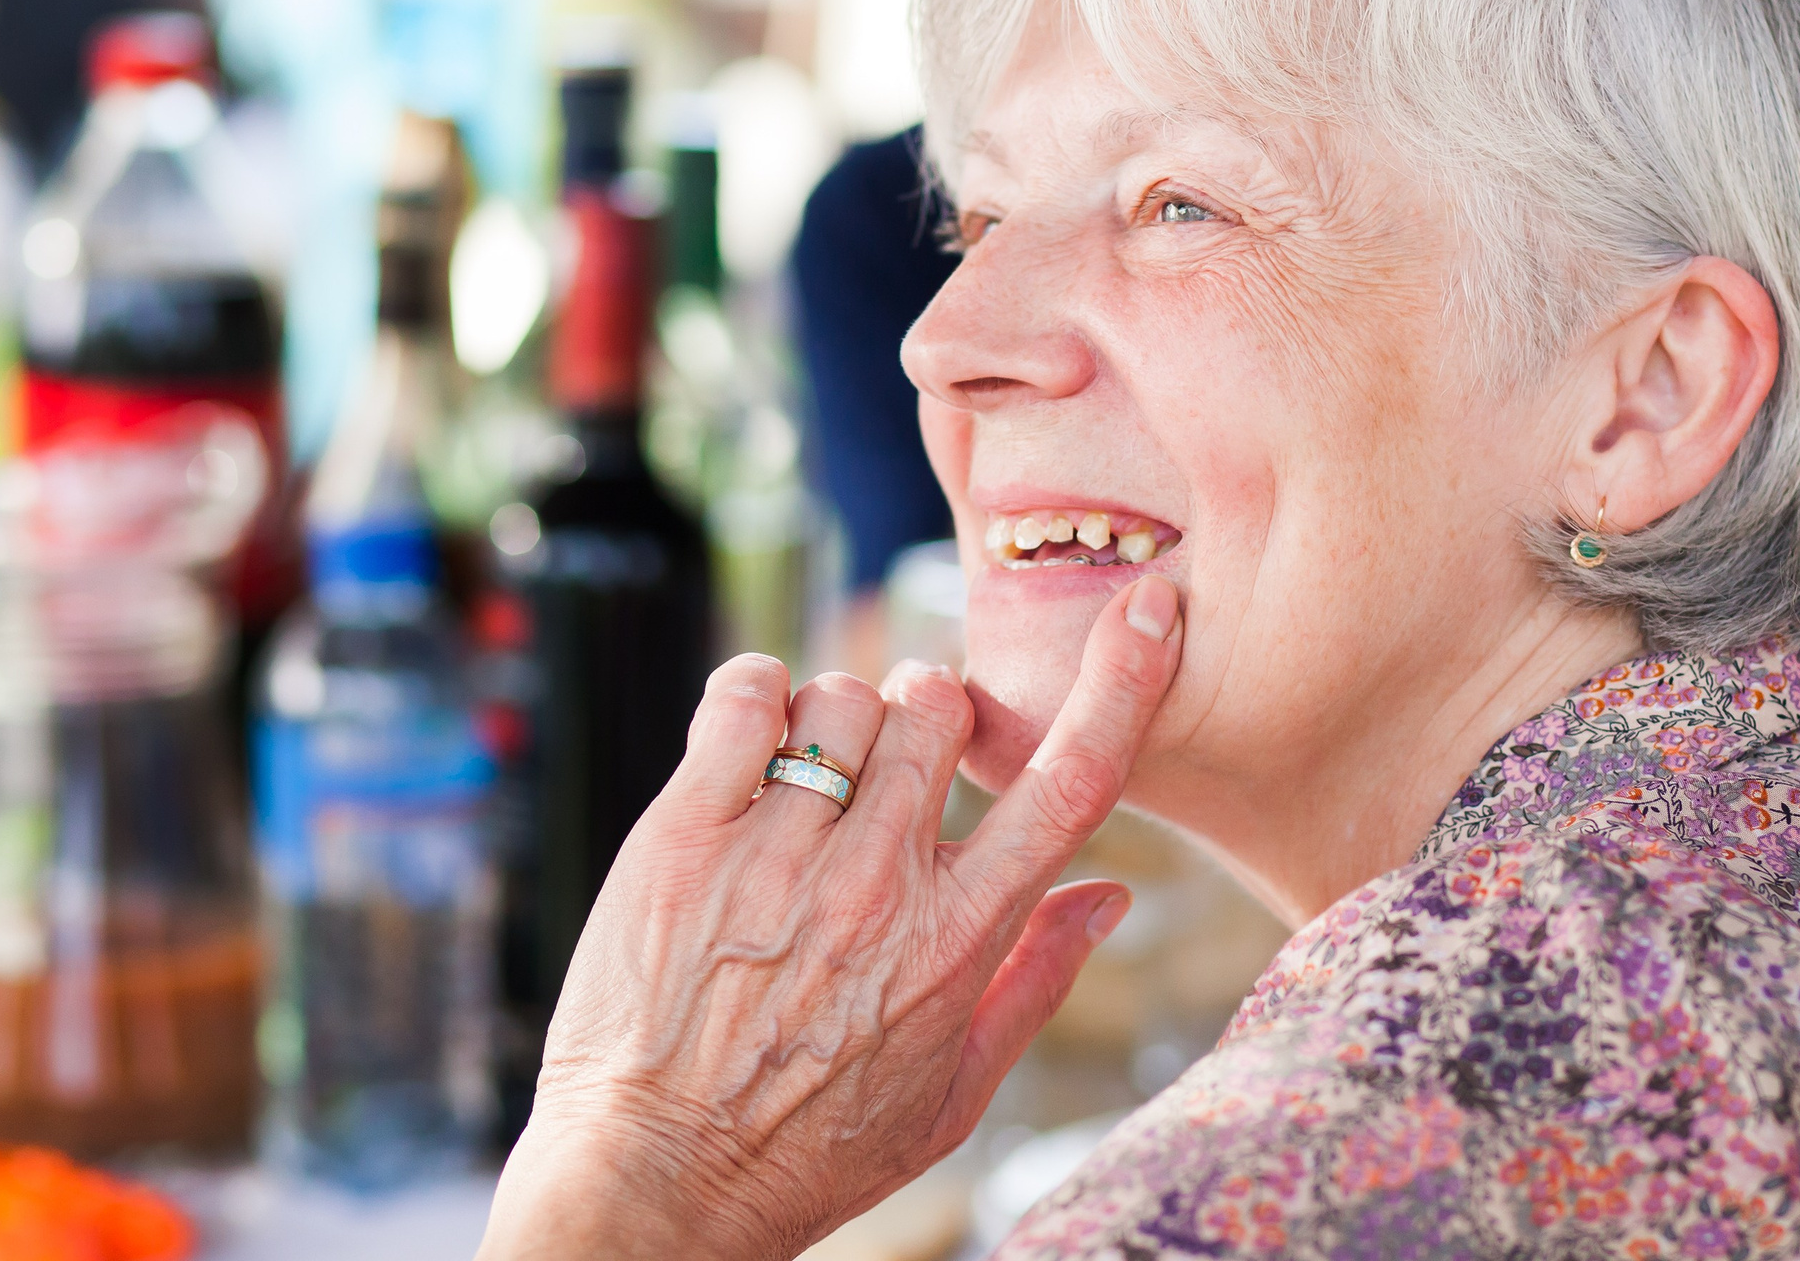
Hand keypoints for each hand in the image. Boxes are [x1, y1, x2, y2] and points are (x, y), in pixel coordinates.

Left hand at [476, 574, 1184, 1260]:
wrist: (652, 1186)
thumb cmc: (806, 1149)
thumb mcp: (952, 1095)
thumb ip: (1035, 980)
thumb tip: (1113, 894)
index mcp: (956, 942)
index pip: (1071, 782)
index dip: (1124, 681)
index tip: (1148, 612)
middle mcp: (875, 886)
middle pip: (942, 706)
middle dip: (931, 713)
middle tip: (896, 763)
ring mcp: (775, 855)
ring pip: (846, 694)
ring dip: (838, 717)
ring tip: (808, 783)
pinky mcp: (682, 835)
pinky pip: (744, 694)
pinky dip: (755, 695)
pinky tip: (750, 746)